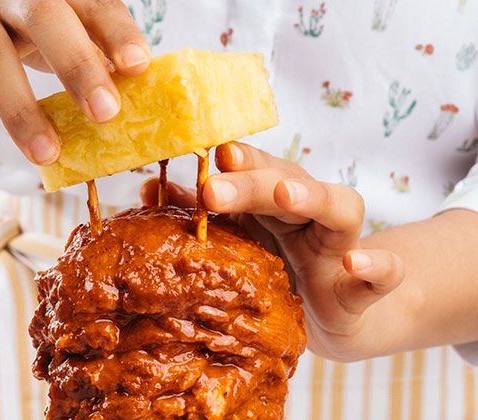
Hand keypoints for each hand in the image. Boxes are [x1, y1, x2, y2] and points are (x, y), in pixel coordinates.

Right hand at [0, 0, 149, 163]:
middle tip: (105, 113)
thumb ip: (94, 49)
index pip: (93, 3)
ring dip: (20, 110)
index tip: (137, 66)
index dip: (117, 34)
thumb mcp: (63, 23)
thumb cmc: (21, 19)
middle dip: (76, 67)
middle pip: (42, 17)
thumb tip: (136, 96)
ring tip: (47, 153)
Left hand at [141, 142, 404, 360]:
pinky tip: (357, 264)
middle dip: (254, 180)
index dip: (238, 160)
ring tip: (286, 195)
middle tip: (215, 188)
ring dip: (314, 197)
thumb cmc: (280, 272)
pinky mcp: (362, 287)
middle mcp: (310, 214)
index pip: (258, 169)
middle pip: (289, 182)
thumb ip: (205, 216)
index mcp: (276, 202)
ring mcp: (340, 246)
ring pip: (340, 209)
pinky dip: (376, 266)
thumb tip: (150, 190)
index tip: (212, 153)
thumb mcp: (241, 243)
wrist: (333, 315)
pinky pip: (384, 272)